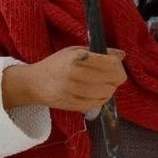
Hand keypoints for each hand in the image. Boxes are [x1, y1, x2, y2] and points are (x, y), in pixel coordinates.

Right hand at [2, 46, 126, 113]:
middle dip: (116, 78)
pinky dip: (101, 99)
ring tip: (103, 84)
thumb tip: (122, 55)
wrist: (34, 83)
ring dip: (109, 89)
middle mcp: (75, 75)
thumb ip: (99, 52)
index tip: (116, 65)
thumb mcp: (75, 51)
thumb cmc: (56, 64)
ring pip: (107, 93)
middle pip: (112, 80)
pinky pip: (97, 104)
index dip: (118, 65)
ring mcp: (73, 92)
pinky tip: (97, 93)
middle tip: (111, 75)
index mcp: (77, 58)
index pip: (111, 64)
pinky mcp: (72, 105)